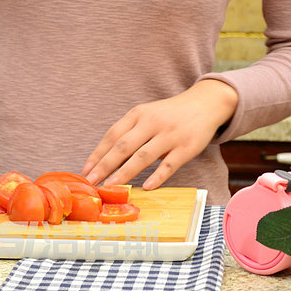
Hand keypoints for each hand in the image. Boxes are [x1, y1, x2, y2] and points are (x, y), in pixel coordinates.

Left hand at [81, 79, 238, 189]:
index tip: (85, 171)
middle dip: (105, 165)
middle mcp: (151, 123)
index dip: (98, 154)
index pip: (112, 135)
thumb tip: (103, 160)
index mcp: (138, 114)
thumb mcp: (146, 116)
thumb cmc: (168, 115)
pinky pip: (169, 164)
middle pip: (123, 146)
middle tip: (91, 182)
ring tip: (111, 186)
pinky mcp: (186, 147)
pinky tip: (147, 186)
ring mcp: (169, 135)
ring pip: (143, 156)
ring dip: (125, 172)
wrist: (205, 104)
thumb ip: (128, 133)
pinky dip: (158, 176)